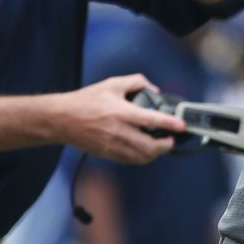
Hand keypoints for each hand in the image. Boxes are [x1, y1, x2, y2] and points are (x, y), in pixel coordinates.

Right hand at [56, 75, 187, 163]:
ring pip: (141, 157)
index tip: (181, 124)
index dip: (169, 123)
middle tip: (171, 139)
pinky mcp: (108, 153)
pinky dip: (142, 158)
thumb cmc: (85, 101)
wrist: (62, 119)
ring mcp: (113, 145)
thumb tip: (153, 89)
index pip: (151, 119)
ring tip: (161, 146)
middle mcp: (118, 131)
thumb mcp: (111, 84)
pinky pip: (130, 161)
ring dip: (156, 153)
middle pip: (150, 146)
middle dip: (166, 145)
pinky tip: (145, 151)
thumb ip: (135, 82)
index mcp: (120, 112)